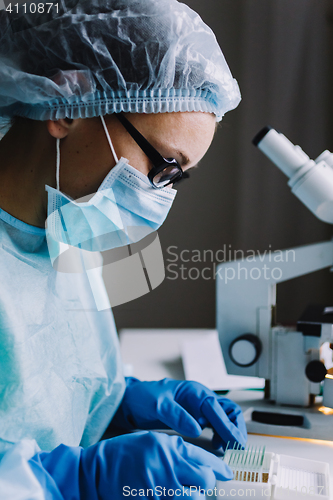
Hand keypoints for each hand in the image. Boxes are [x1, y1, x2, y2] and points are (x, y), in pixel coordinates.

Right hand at [29, 431, 233, 499]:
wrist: (97, 471)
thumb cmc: (124, 452)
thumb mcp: (153, 440)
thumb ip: (178, 448)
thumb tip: (201, 460)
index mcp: (168, 448)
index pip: (204, 459)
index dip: (219, 468)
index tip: (227, 472)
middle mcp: (167, 468)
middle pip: (204, 481)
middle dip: (208, 483)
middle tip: (204, 483)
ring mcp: (160, 489)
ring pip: (194, 498)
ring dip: (195, 496)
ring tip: (187, 490)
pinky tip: (175, 495)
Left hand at [111, 378, 246, 448]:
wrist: (132, 401)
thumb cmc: (144, 397)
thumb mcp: (157, 405)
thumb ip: (176, 415)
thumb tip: (196, 429)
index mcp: (194, 392)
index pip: (216, 408)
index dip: (226, 425)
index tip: (234, 441)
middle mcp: (200, 398)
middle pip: (228, 410)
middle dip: (235, 426)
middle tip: (236, 446)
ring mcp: (199, 407)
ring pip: (224, 416)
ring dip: (230, 430)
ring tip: (227, 447)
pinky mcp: (195, 416)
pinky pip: (215, 424)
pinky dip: (221, 433)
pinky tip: (216, 444)